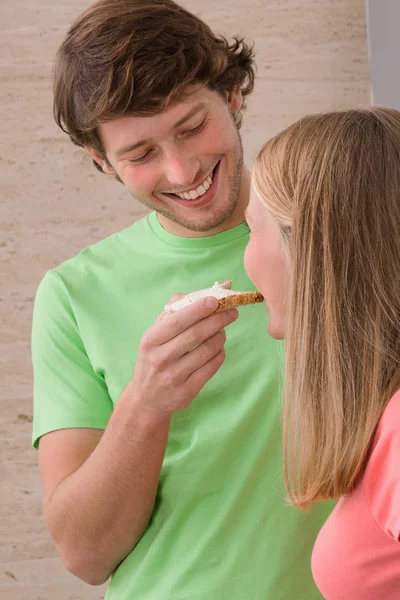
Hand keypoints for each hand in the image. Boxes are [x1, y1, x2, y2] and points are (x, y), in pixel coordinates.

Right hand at [128, 296, 238, 415]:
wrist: (146, 398)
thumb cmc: (154, 357)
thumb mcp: (154, 335)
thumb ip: (175, 311)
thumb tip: (204, 292)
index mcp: (150, 340)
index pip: (177, 321)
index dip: (198, 309)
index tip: (216, 300)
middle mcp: (160, 358)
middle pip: (195, 334)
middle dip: (217, 320)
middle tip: (232, 311)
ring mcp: (174, 376)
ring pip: (207, 350)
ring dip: (220, 336)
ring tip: (223, 329)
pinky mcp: (187, 391)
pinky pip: (211, 367)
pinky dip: (220, 354)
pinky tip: (219, 348)